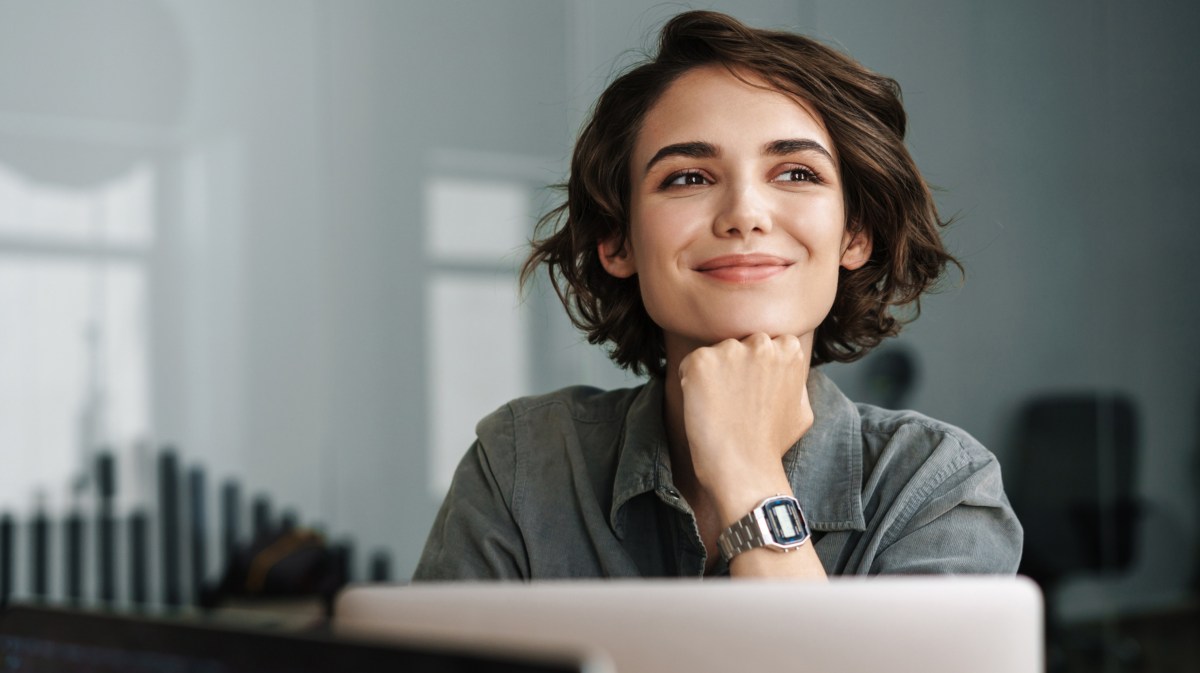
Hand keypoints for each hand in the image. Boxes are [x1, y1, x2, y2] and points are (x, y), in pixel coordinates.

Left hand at [677, 333, 813, 523]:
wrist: (744, 469)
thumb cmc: (771, 445)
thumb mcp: (802, 408)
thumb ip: (795, 380)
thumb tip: (788, 368)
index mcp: (788, 349)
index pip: (764, 343)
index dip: (755, 369)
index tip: (752, 393)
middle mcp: (761, 343)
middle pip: (738, 344)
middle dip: (734, 366)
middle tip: (734, 401)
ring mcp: (730, 350)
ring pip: (714, 354)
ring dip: (713, 375)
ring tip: (720, 408)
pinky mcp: (701, 362)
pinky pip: (690, 365)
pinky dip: (690, 383)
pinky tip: (704, 407)